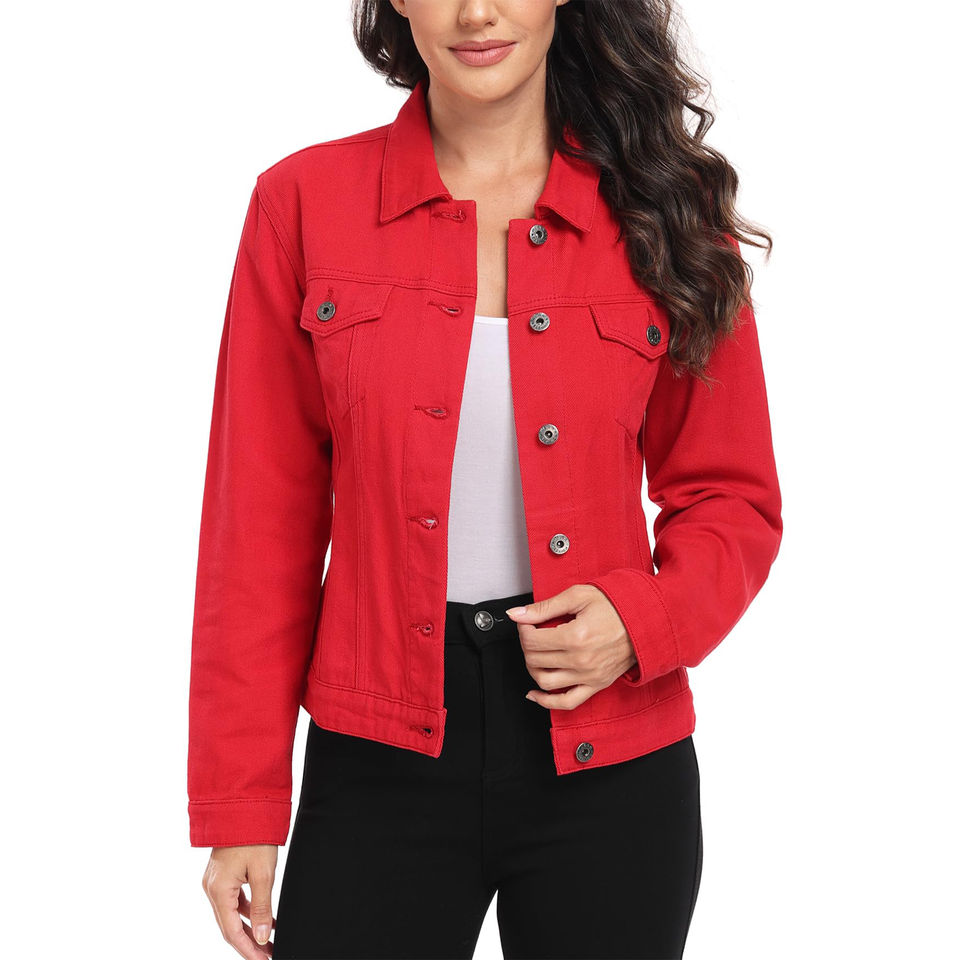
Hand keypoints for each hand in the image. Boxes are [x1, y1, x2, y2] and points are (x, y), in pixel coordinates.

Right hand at [202, 844, 277, 957]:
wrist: (244, 806)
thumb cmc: (253, 835)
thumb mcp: (263, 873)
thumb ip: (262, 907)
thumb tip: (263, 937)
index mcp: (218, 891)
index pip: (232, 932)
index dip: (248, 950)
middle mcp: (212, 888)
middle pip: (230, 926)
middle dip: (250, 943)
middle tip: (269, 955)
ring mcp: (216, 881)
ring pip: (232, 914)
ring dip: (251, 928)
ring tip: (270, 942)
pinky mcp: (223, 874)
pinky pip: (234, 900)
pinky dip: (249, 911)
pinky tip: (266, 918)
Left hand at [506, 584, 637, 708]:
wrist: (647, 620)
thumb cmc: (617, 605)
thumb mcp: (579, 596)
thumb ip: (545, 607)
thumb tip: (516, 614)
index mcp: (576, 637)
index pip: (532, 641)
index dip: (523, 629)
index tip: (527, 622)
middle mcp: (581, 660)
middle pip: (535, 660)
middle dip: (527, 645)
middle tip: (532, 633)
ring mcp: (589, 676)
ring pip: (545, 682)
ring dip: (533, 669)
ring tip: (536, 655)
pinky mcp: (597, 685)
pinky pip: (567, 702)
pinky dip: (546, 702)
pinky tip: (535, 694)